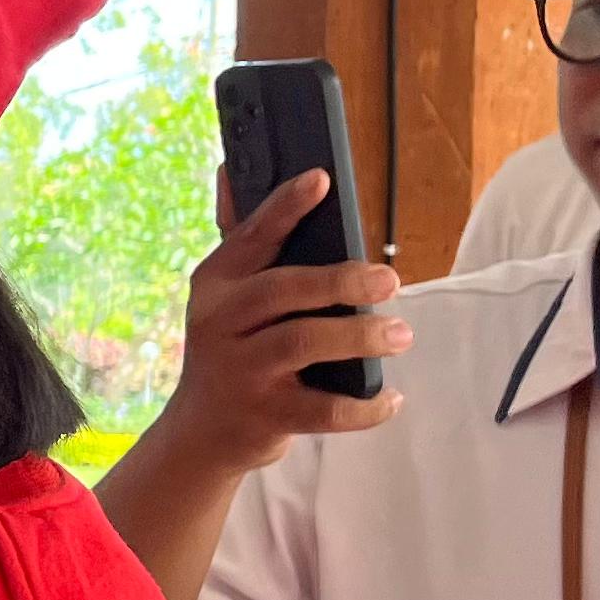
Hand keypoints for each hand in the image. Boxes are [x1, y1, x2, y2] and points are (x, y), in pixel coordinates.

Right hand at [148, 169, 407, 477]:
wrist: (200, 431)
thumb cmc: (229, 348)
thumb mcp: (223, 295)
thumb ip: (239, 237)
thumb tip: (230, 168)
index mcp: (215, 284)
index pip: (252, 237)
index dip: (285, 206)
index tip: (320, 179)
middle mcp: (220, 324)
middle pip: (283, 291)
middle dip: (340, 281)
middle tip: (389, 280)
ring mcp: (240, 372)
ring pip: (302, 343)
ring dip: (358, 336)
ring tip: (399, 333)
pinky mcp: (264, 416)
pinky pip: (323, 411)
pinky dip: (363, 406)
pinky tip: (390, 397)